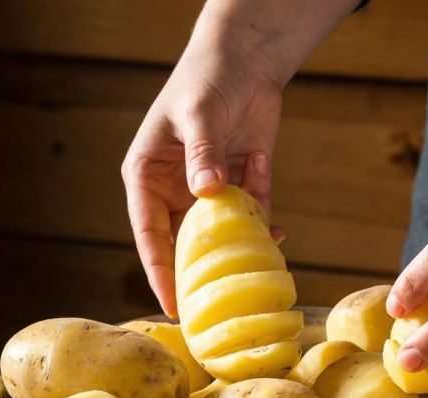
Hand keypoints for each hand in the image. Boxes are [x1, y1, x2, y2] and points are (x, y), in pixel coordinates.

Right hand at [122, 40, 284, 316]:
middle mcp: (173, 191)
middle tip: (218, 309)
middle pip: (182, 246)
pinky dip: (264, 226)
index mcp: (147, 177)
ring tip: (258, 262)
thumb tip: (206, 192)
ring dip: (240, 248)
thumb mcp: (200, 113)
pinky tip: (280, 231)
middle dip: (202, 273)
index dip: (159, 272)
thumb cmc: (207, 79)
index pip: (148, 233)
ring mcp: (207, 193)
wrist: (246, 59)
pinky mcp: (240, 186)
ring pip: (220, 237)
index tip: (173, 306)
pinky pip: (250, 219)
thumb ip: (203, 153)